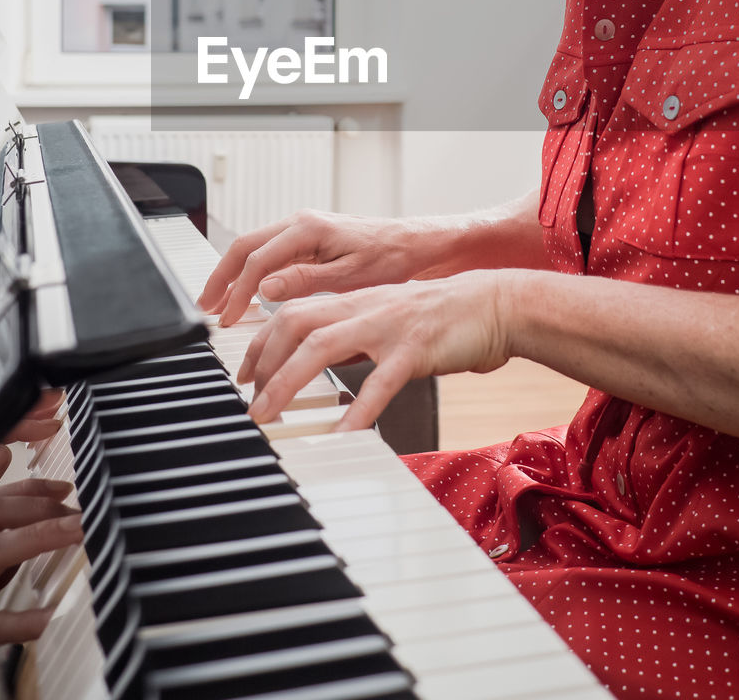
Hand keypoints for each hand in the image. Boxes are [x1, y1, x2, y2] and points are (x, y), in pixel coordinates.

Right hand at [198, 210, 450, 326]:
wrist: (414, 243)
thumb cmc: (391, 258)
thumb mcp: (350, 275)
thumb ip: (305, 281)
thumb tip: (264, 288)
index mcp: (308, 228)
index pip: (258, 260)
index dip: (238, 291)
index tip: (229, 318)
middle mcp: (300, 222)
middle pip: (245, 247)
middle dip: (221, 277)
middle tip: (206, 307)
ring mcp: (302, 228)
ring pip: (253, 247)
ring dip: (233, 274)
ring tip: (218, 302)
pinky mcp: (307, 238)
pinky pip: (269, 252)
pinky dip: (251, 271)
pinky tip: (245, 291)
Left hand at [240, 271, 514, 430]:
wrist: (493, 304)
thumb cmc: (441, 318)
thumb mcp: (386, 320)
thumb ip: (352, 337)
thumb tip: (319, 360)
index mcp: (353, 302)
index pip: (290, 313)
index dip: (261, 343)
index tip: (245, 375)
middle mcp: (362, 307)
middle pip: (294, 322)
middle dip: (263, 362)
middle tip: (251, 402)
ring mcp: (386, 325)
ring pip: (321, 346)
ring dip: (287, 382)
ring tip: (269, 416)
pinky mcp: (415, 348)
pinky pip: (378, 383)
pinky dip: (355, 411)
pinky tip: (340, 437)